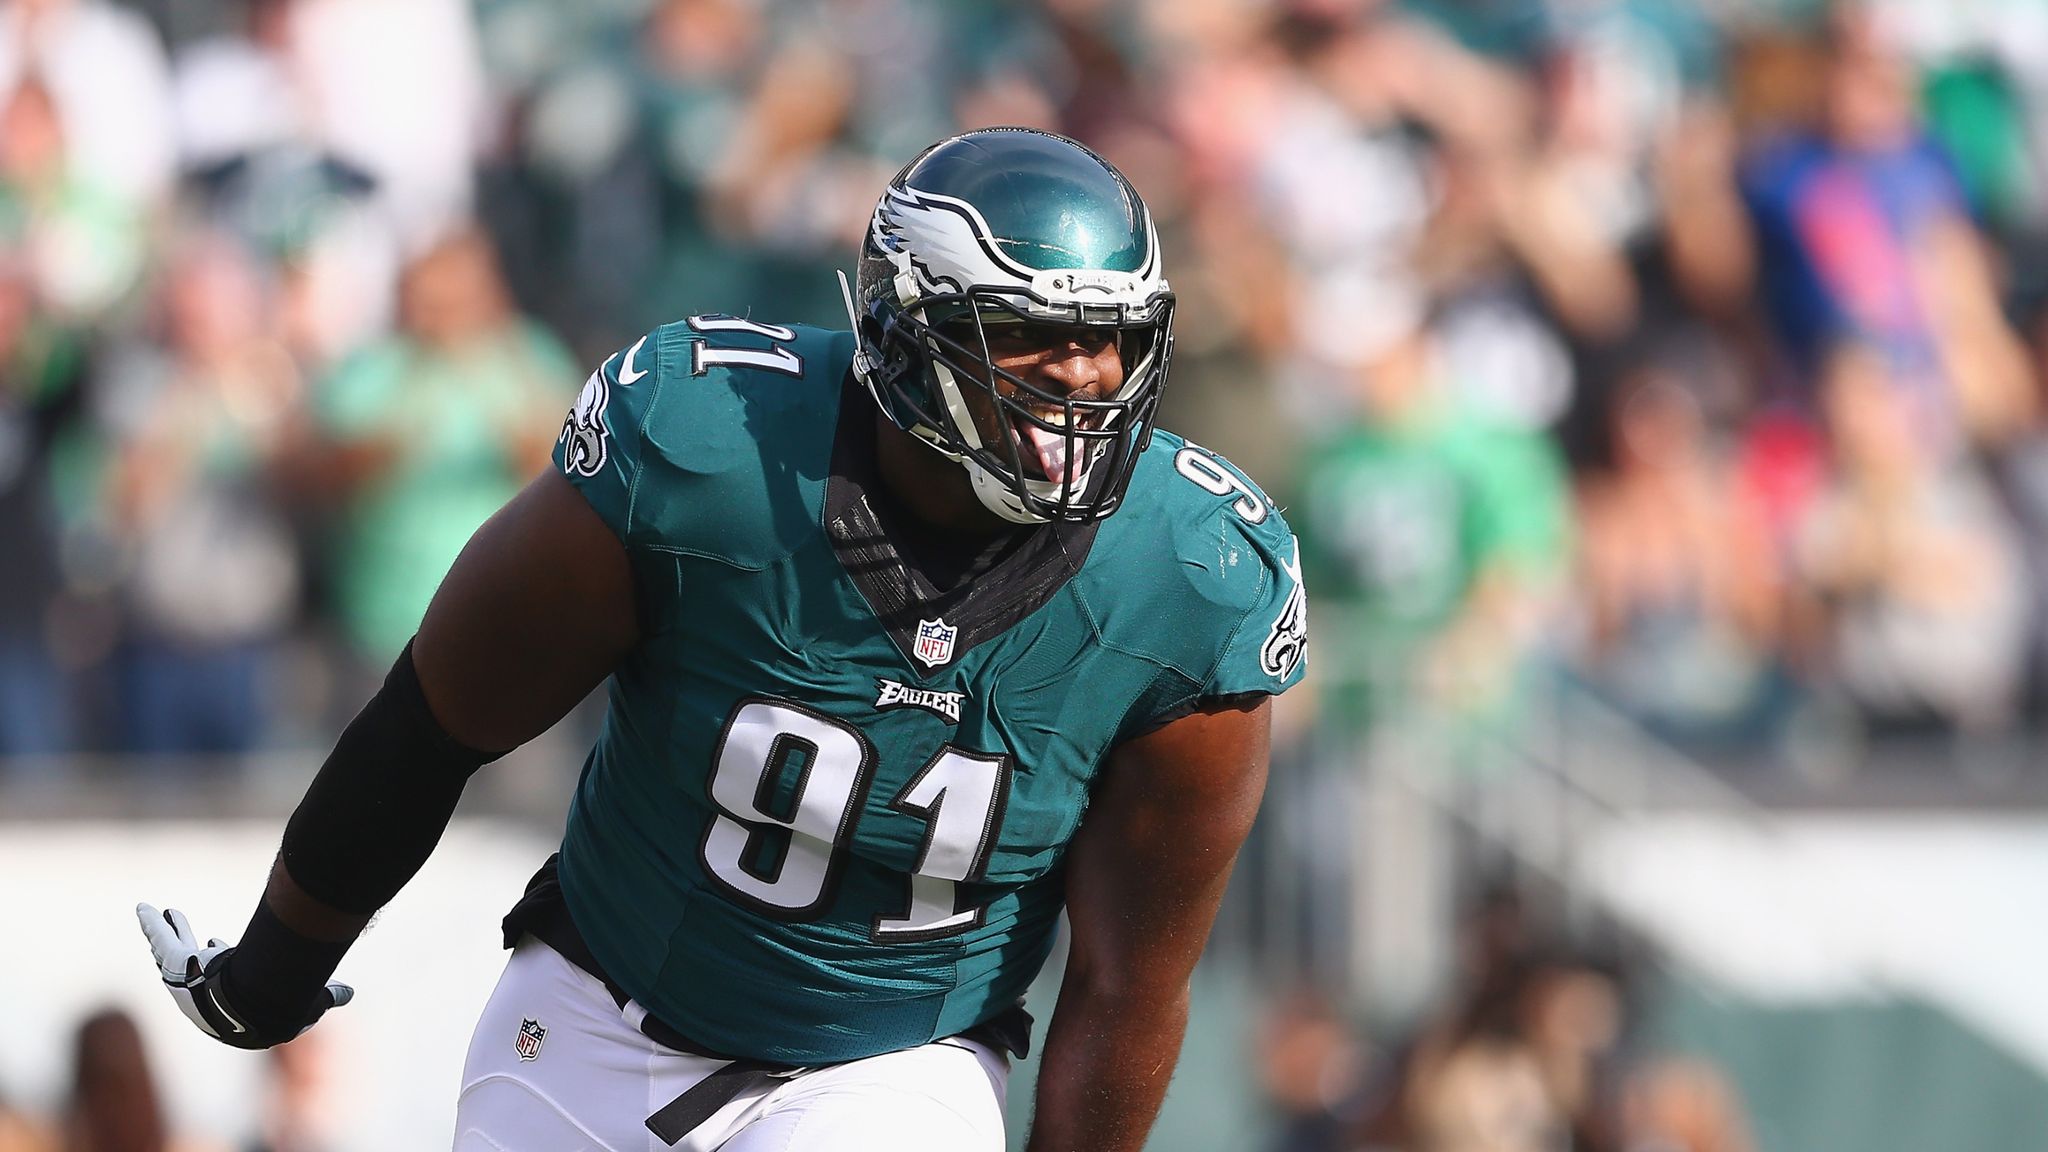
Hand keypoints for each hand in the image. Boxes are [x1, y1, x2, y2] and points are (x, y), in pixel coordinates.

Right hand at [136, 903, 352, 1049]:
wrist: (258, 1006)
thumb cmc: (286, 1007)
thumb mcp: (311, 1001)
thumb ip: (326, 996)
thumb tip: (349, 994)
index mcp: (231, 1005)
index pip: (225, 979)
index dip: (224, 962)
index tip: (220, 943)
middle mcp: (204, 995)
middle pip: (198, 965)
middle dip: (197, 948)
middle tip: (203, 934)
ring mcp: (186, 980)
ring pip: (173, 951)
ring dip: (168, 932)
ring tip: (166, 914)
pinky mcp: (175, 963)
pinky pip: (159, 939)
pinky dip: (150, 923)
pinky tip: (144, 907)